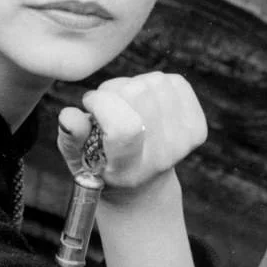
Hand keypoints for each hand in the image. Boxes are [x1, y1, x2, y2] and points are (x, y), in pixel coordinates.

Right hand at [57, 72, 206, 197]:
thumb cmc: (100, 164)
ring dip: (133, 85)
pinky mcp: (197, 129)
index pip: (125, 127)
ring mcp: (183, 145)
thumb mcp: (77, 158)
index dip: (102, 103)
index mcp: (126, 170)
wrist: (141, 184)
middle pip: (139, 94)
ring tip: (124, 105)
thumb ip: (71, 138)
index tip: (89, 103)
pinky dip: (156, 84)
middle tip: (106, 105)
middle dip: (113, 89)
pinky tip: (145, 102)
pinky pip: (175, 83)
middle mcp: (159, 160)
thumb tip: (69, 115)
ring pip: (155, 82)